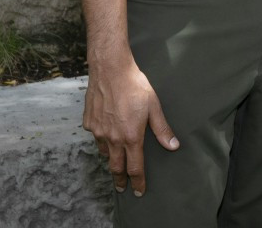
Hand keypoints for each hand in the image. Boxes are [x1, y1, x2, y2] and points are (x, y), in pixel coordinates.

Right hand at [83, 55, 178, 196]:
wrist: (110, 70)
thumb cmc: (135, 85)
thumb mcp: (154, 107)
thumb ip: (162, 129)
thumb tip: (173, 146)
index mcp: (131, 137)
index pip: (135, 167)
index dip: (137, 181)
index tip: (138, 191)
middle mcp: (113, 138)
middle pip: (116, 167)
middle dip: (120, 179)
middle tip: (122, 187)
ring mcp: (99, 131)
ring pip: (105, 151)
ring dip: (111, 157)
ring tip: (117, 158)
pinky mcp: (89, 122)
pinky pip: (96, 136)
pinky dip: (102, 137)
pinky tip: (107, 130)